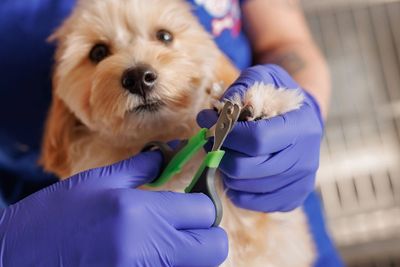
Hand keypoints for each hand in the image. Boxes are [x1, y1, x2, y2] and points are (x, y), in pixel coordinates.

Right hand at [0, 151, 227, 265]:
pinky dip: (173, 265)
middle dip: (207, 235)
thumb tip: (166, 155)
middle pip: (213, 248)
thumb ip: (139, 169)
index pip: (204, 211)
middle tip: (187, 225)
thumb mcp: (95, 183)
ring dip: (192, 254)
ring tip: (169, 239)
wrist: (15, 259)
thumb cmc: (53, 217)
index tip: (194, 200)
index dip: (203, 204)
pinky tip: (153, 253)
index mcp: (140, 212)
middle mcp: (148, 248)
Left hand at [197, 64, 322, 211]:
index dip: (228, 134)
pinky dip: (237, 189)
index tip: (214, 125)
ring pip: (245, 187)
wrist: (304, 119)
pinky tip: (239, 172)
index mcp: (302, 126)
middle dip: (222, 154)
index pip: (257, 139)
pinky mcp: (293, 199)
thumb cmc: (280, 97)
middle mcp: (306, 158)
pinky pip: (253, 203)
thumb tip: (210, 116)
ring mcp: (300, 182)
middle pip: (246, 168)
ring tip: (228, 153)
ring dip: (227, 170)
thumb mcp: (264, 78)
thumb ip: (239, 89)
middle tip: (216, 142)